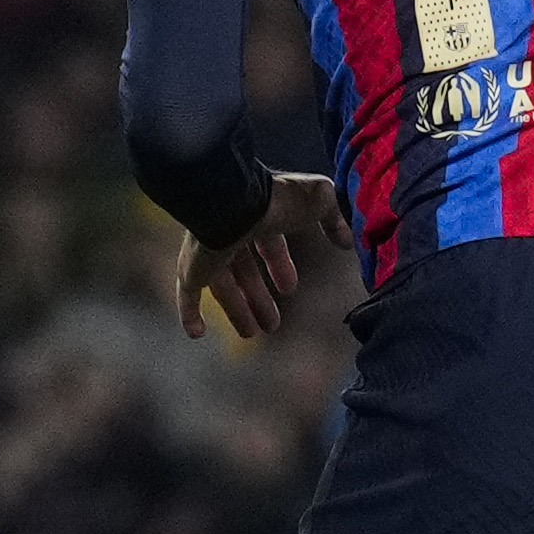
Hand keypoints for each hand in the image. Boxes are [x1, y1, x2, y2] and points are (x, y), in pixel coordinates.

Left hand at [176, 172, 346, 343]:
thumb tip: (347, 241)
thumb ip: (334, 218)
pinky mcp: (192, 269)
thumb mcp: (320, 201)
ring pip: (222, 288)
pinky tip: (196, 334)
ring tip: (253, 334)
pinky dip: (190, 315)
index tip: (290, 288)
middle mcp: (230, 232)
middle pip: (244, 271)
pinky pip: (187, 296)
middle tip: (272, 322)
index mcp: (258, 215)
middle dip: (259, 297)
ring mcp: (207, 252)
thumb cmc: (278, 200)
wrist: (234, 204)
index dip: (279, 265)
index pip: (268, 244)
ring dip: (238, 311)